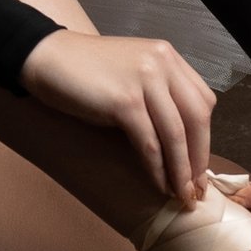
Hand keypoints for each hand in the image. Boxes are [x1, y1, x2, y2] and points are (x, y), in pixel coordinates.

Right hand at [19, 27, 217, 205]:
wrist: (45, 58)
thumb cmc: (84, 71)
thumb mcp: (131, 72)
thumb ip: (158, 93)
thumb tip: (180, 142)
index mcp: (167, 56)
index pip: (203, 101)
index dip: (205, 138)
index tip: (199, 166)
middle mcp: (162, 63)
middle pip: (197, 119)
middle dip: (199, 159)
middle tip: (196, 189)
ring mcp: (144, 80)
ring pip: (176, 135)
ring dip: (181, 171)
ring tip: (180, 195)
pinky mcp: (124, 101)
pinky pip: (149, 143)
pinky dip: (157, 169)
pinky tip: (157, 185)